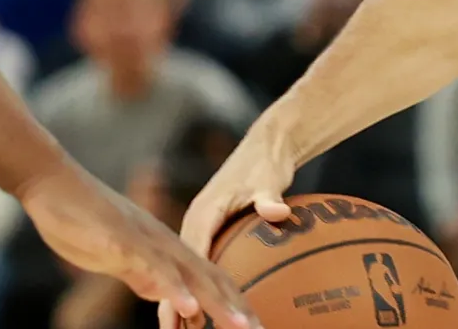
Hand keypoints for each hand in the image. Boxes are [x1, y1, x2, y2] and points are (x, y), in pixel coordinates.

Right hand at [17, 164, 255, 328]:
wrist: (56, 184)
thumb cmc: (86, 221)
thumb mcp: (122, 256)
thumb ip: (145, 275)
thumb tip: (162, 298)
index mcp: (169, 247)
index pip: (212, 277)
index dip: (235, 302)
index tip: (255, 326)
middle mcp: (166, 244)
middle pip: (212, 278)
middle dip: (238, 308)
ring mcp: (147, 243)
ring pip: (190, 276)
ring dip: (217, 303)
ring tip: (241, 325)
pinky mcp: (123, 244)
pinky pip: (153, 269)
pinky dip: (174, 289)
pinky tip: (189, 308)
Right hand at [161, 130, 297, 328]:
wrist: (267, 145)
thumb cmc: (267, 162)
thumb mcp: (269, 179)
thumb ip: (269, 198)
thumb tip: (278, 211)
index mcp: (205, 212)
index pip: (195, 253)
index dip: (191, 281)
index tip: (189, 311)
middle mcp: (196, 222)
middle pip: (185, 268)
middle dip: (179, 301)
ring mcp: (198, 227)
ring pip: (186, 270)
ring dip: (182, 301)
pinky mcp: (206, 230)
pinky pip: (197, 264)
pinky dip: (193, 288)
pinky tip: (196, 314)